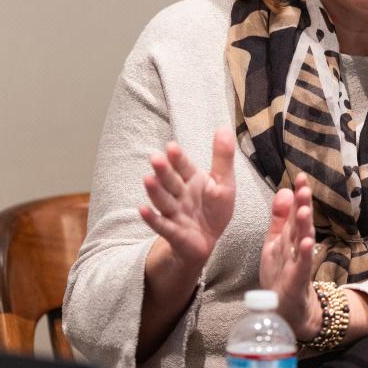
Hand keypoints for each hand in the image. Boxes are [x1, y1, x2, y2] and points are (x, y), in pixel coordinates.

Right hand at [139, 128, 235, 266]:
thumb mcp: (224, 183)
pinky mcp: (173, 232)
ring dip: (155, 191)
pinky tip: (143, 210)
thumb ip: (222, 157)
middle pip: (170, 181)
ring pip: (163, 200)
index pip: (184, 166)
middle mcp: (179, 194)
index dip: (178, 158)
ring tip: (147, 179)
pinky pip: (162, 225)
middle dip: (163, 171)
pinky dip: (152, 219)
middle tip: (155, 158)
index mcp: (191, 179)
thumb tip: (223, 127)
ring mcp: (174, 212)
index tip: (172, 147)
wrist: (207, 240)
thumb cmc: (214, 209)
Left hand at [260, 173, 323, 340]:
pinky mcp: (298, 280)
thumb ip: (279, 219)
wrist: (287, 310)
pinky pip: (303, 265)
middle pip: (301, 223)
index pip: (294, 212)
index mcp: (289, 237)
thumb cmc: (281, 275)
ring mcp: (299, 263)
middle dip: (303, 204)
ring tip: (304, 209)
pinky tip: (308, 242)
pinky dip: (306, 254)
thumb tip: (284, 190)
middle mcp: (297, 247)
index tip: (300, 177)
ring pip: (303, 241)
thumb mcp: (275, 243)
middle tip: (304, 186)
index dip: (298, 195)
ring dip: (304, 226)